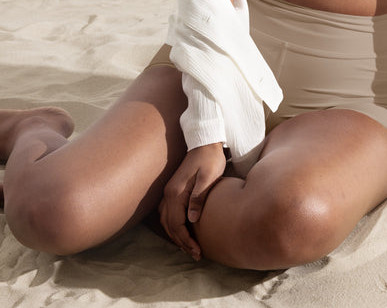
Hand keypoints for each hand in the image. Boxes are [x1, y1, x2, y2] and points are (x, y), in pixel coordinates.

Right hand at [158, 143, 225, 259]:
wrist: (205, 142)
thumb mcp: (208, 177)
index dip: (186, 240)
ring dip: (176, 235)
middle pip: (169, 225)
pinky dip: (173, 226)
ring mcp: (169, 191)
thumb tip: (192, 219)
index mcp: (176, 192)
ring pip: (166, 221)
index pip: (177, 224)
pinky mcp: (173, 190)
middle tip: (195, 254)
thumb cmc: (210, 159)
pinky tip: (183, 230)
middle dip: (181, 242)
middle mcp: (168, 193)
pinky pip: (168, 213)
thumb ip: (199, 197)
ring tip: (189, 247)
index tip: (197, 251)